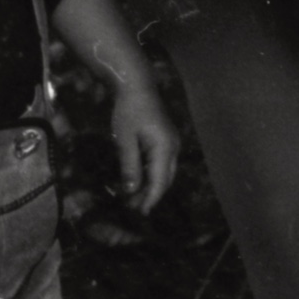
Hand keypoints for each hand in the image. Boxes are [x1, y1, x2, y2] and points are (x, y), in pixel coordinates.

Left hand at [109, 85, 179, 212]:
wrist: (136, 86)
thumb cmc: (128, 110)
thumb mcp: (125, 139)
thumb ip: (129, 166)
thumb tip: (131, 191)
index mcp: (165, 148)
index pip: (160, 181)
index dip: (150, 199)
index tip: (140, 213)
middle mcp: (173, 147)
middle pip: (165, 179)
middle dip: (151, 195)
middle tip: (133, 208)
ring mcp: (172, 143)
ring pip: (164, 172)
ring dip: (150, 185)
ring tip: (133, 197)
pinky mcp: (166, 140)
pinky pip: (161, 163)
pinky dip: (151, 174)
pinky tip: (138, 179)